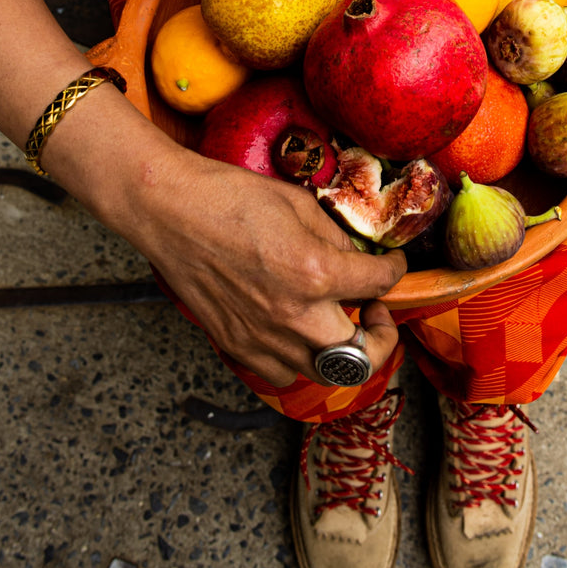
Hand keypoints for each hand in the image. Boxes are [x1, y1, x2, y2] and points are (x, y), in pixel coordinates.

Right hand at [133, 143, 406, 387]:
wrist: (170, 210)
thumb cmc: (230, 197)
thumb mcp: (299, 203)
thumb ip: (335, 238)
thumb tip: (355, 258)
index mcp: (316, 273)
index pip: (380, 284)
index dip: (396, 271)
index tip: (393, 264)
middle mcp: (294, 316)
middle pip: (361, 357)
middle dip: (380, 336)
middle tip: (375, 313)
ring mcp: (263, 337)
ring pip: (321, 370)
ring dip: (338, 349)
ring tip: (335, 320)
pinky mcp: (235, 344)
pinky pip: (280, 370)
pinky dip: (296, 356)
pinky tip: (294, 329)